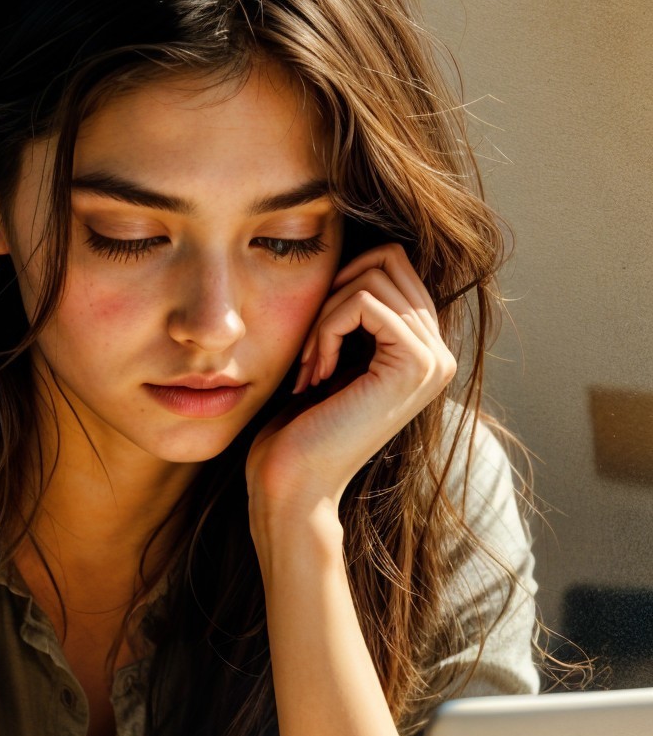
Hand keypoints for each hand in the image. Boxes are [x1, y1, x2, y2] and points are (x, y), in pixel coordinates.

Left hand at [245, 243, 456, 521]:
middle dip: (334, 292)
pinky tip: (314, 372)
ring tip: (310, 366)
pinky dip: (325, 328)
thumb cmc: (299, 426)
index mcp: (425, 350)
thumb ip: (354, 312)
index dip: (341, 287)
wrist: (294, 484)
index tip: (314, 342)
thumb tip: (356, 251)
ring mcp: (434, 359)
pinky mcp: (415, 363)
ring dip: (325, 315)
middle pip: (389, 260)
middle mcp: (441, 353)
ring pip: (373, 278)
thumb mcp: (333, 355)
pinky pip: (363, 301)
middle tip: (310, 348)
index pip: (392, 266)